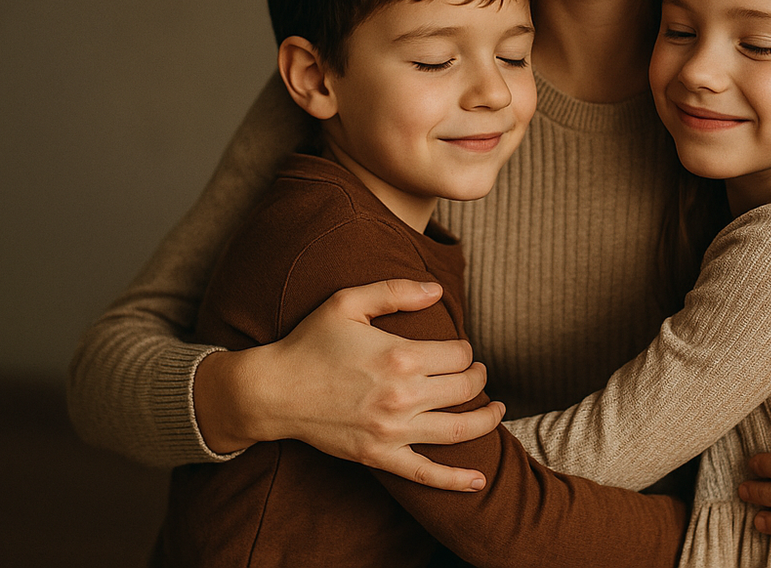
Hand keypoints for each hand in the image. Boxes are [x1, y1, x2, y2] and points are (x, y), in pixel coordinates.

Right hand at [196, 279, 503, 490]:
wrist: (273, 391)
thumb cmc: (309, 342)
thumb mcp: (347, 302)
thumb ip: (394, 291)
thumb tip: (438, 290)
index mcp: (400, 355)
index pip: (459, 354)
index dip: (465, 349)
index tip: (458, 348)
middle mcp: (403, 395)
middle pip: (466, 388)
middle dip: (478, 378)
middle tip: (477, 373)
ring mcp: (393, 431)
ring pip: (460, 430)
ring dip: (486, 420)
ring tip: (497, 410)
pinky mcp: (380, 457)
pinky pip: (427, 474)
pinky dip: (457, 480)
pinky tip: (479, 480)